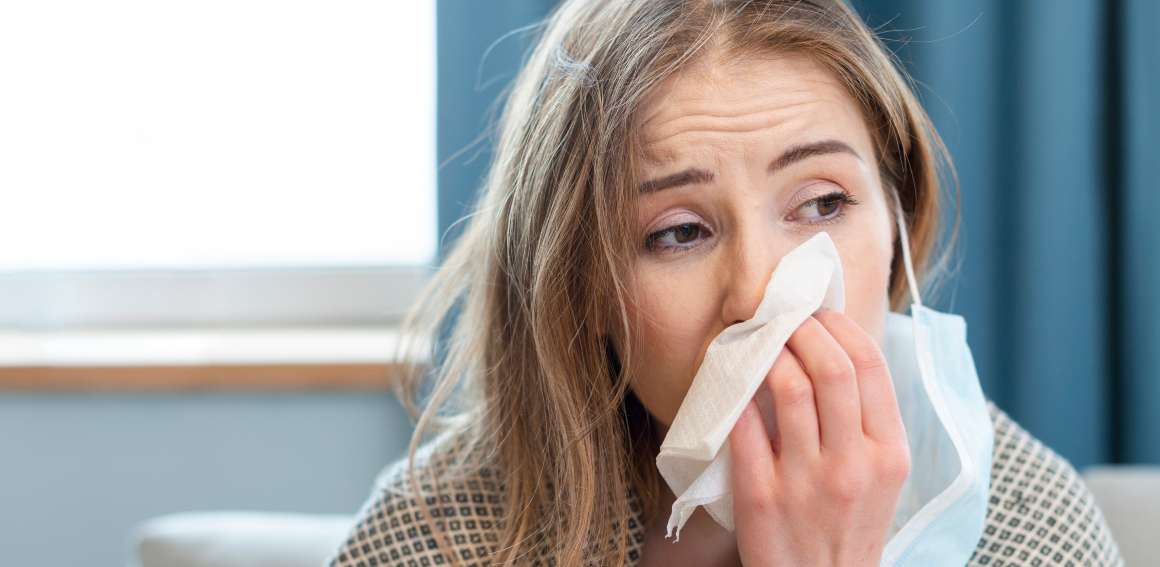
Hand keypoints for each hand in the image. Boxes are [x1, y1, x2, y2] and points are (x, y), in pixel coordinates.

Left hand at [728, 309, 910, 566]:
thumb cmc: (846, 525)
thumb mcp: (879, 475)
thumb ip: (865, 420)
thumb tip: (833, 349)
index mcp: (889, 453)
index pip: (870, 365)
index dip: (839, 326)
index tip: (818, 311)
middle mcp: (853, 464)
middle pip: (831, 367)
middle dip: (801, 328)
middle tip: (780, 317)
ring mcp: (807, 481)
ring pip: (788, 387)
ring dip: (767, 352)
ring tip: (756, 342)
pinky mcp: (762, 496)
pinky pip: (745, 426)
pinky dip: (736, 393)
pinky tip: (730, 379)